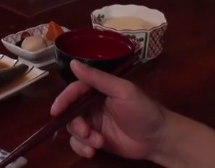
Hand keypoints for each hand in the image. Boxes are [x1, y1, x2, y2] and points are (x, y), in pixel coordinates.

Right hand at [51, 60, 167, 160]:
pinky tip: (92, 152)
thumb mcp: (122, 90)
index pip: (75, 91)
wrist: (159, 138)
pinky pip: (80, 143)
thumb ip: (98, 78)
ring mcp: (94, 123)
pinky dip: (81, 148)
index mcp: (98, 90)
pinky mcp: (96, 140)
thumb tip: (73, 63)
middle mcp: (92, 105)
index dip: (63, 100)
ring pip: (73, 129)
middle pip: (71, 112)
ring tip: (97, 143)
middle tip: (86, 131)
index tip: (55, 111)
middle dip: (75, 124)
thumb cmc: (143, 109)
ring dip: (81, 138)